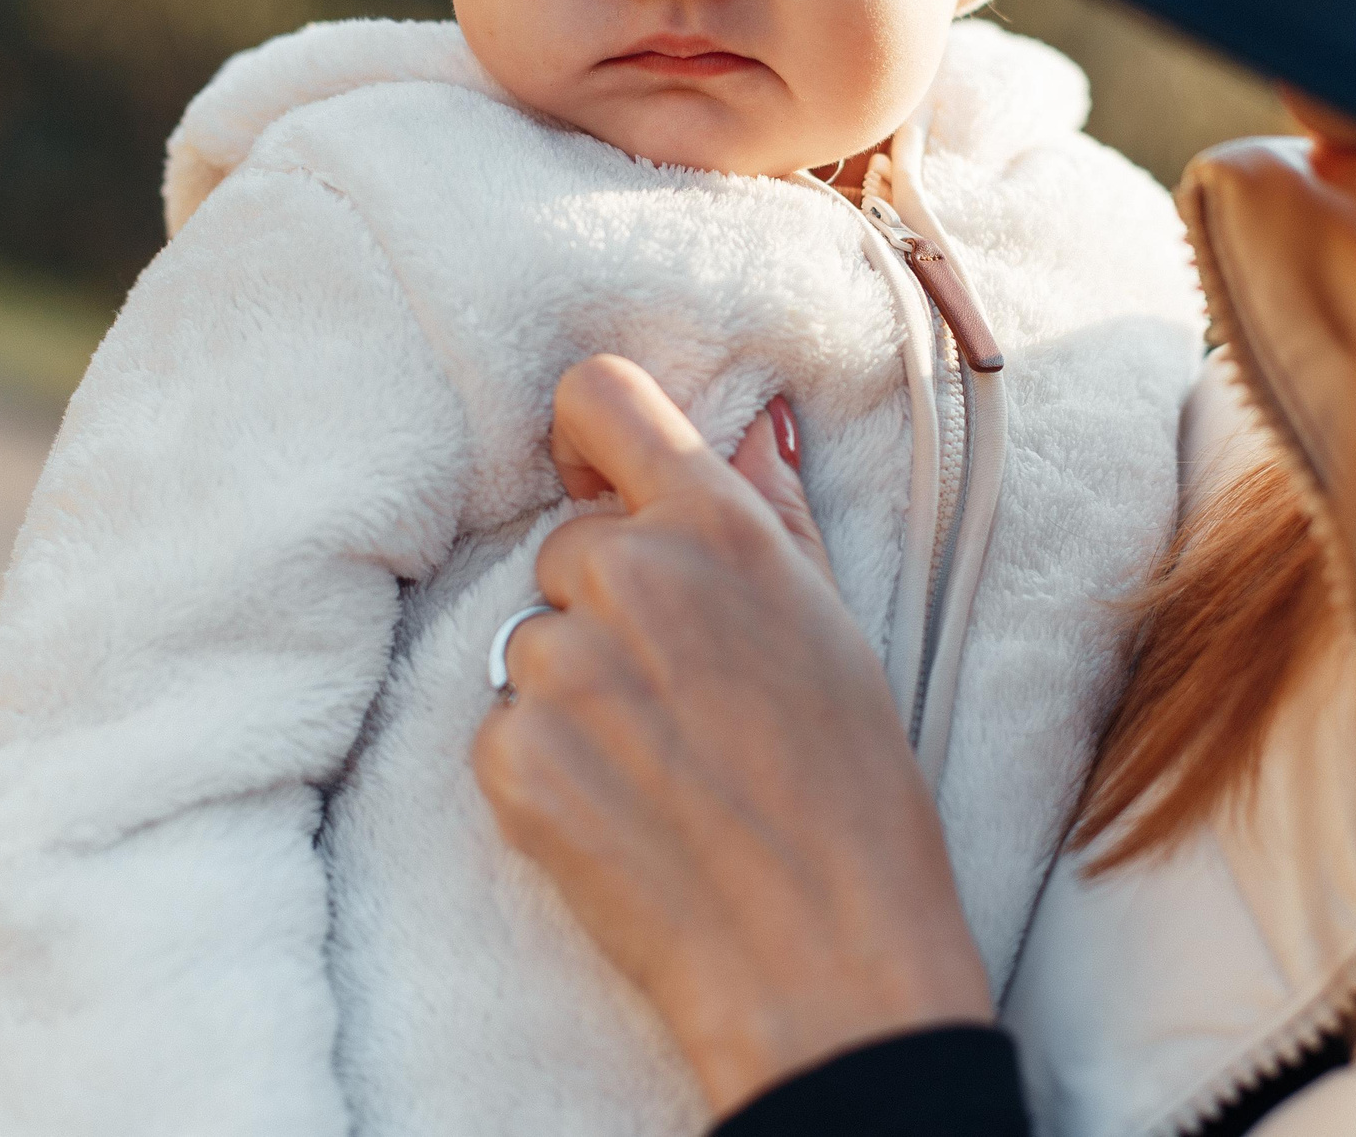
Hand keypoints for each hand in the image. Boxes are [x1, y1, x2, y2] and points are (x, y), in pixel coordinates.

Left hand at [471, 355, 992, 1116]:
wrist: (823, 959)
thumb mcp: (838, 628)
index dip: (589, 437)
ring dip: (577, 690)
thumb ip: (775, 513)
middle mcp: (632, 577)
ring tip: (664, 766)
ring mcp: (560, 669)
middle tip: (685, 694)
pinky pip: (500, 726)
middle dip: (608, 603)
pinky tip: (623, 811)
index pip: (598, 396)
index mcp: (720, 529)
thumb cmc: (855, 796)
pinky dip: (545, 763)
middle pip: (568, 544)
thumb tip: (750, 428)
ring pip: (534, 640)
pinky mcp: (509, 757)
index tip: (601, 483)